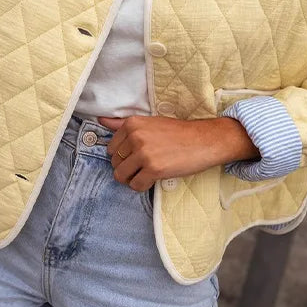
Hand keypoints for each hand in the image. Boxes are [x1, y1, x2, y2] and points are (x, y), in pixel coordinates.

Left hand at [97, 115, 258, 191]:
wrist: (204, 140)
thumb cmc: (178, 133)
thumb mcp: (150, 122)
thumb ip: (123, 124)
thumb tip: (101, 120)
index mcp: (133, 123)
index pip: (111, 148)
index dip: (123, 155)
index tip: (138, 154)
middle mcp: (136, 136)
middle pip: (115, 163)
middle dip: (127, 167)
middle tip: (145, 164)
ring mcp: (144, 153)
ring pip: (121, 176)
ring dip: (132, 178)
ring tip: (147, 173)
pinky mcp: (154, 169)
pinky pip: (136, 186)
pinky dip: (143, 186)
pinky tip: (154, 179)